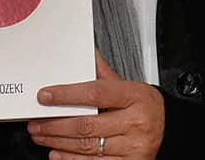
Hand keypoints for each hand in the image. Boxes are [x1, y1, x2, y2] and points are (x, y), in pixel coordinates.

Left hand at [27, 52, 163, 158]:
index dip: (66, 95)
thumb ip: (104, 73)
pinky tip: (56, 153)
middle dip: (54, 124)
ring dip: (57, 141)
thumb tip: (85, 54)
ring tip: (40, 134)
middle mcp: (136, 122)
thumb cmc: (144, 106)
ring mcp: (133, 146)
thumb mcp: (129, 86)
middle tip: (35, 121)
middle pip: (86, 124)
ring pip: (86, 145)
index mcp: (136, 96)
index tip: (45, 96)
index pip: (95, 93)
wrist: (169, 129)